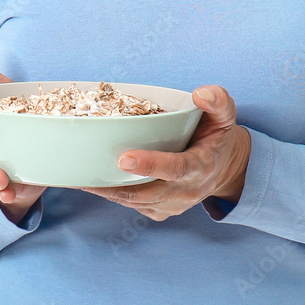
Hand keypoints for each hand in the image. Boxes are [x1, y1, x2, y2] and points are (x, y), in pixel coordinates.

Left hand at [80, 85, 250, 220]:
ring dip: (107, 190)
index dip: (150, 164)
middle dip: (115, 184)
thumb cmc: (216, 137)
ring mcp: (171, 205)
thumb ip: (218, 101)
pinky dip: (111, 194)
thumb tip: (201, 93)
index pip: (175, 168)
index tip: (124, 157)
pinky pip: (131, 205)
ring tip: (79, 176)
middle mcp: (185, 191)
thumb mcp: (225, 116)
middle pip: (146, 191)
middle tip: (85, 171)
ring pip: (134, 201)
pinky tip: (92, 181)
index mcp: (200, 166)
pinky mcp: (159, 211)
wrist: (222, 170)